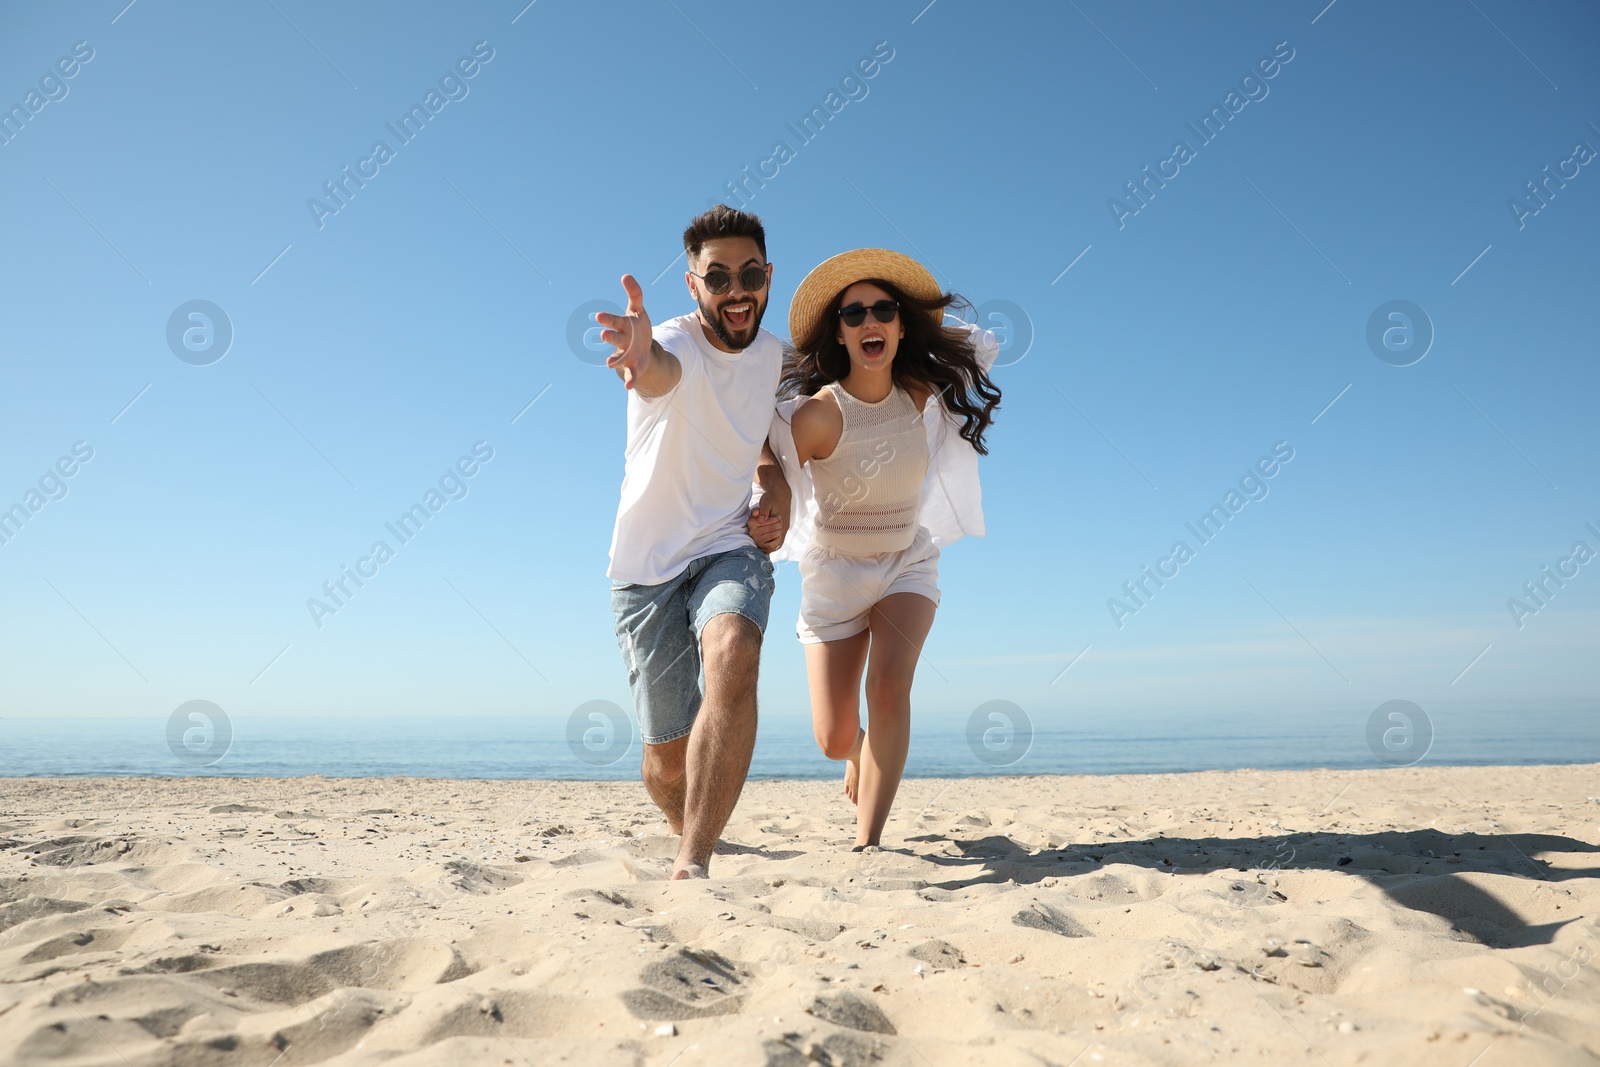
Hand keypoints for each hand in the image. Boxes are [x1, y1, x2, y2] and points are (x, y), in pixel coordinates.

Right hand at [596, 274, 651, 389]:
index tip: (599, 316)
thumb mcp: (638, 310)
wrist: (642, 349)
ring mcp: (627, 355)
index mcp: (622, 326)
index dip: (608, 319)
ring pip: (619, 358)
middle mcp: (622, 341)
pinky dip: (630, 380)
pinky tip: (628, 387)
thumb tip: (626, 275)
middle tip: (603, 335)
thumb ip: (635, 294)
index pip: (615, 321)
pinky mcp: (634, 367)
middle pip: (616, 338)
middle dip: (610, 337)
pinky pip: (631, 375)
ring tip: (609, 364)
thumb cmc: (636, 327)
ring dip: (615, 360)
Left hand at [749, 469, 790, 553]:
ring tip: (765, 548)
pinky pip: (781, 533)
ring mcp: (785, 524)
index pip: (778, 540)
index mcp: (781, 522)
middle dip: (772, 546)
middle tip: (763, 552)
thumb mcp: (766, 503)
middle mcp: (785, 525)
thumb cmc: (772, 497)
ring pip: (781, 537)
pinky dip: (776, 537)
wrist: (781, 491)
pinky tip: (769, 539)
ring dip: (774, 542)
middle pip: (780, 541)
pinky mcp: (785, 521)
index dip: (772, 547)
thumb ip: (763, 512)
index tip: (764, 551)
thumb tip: (760, 521)